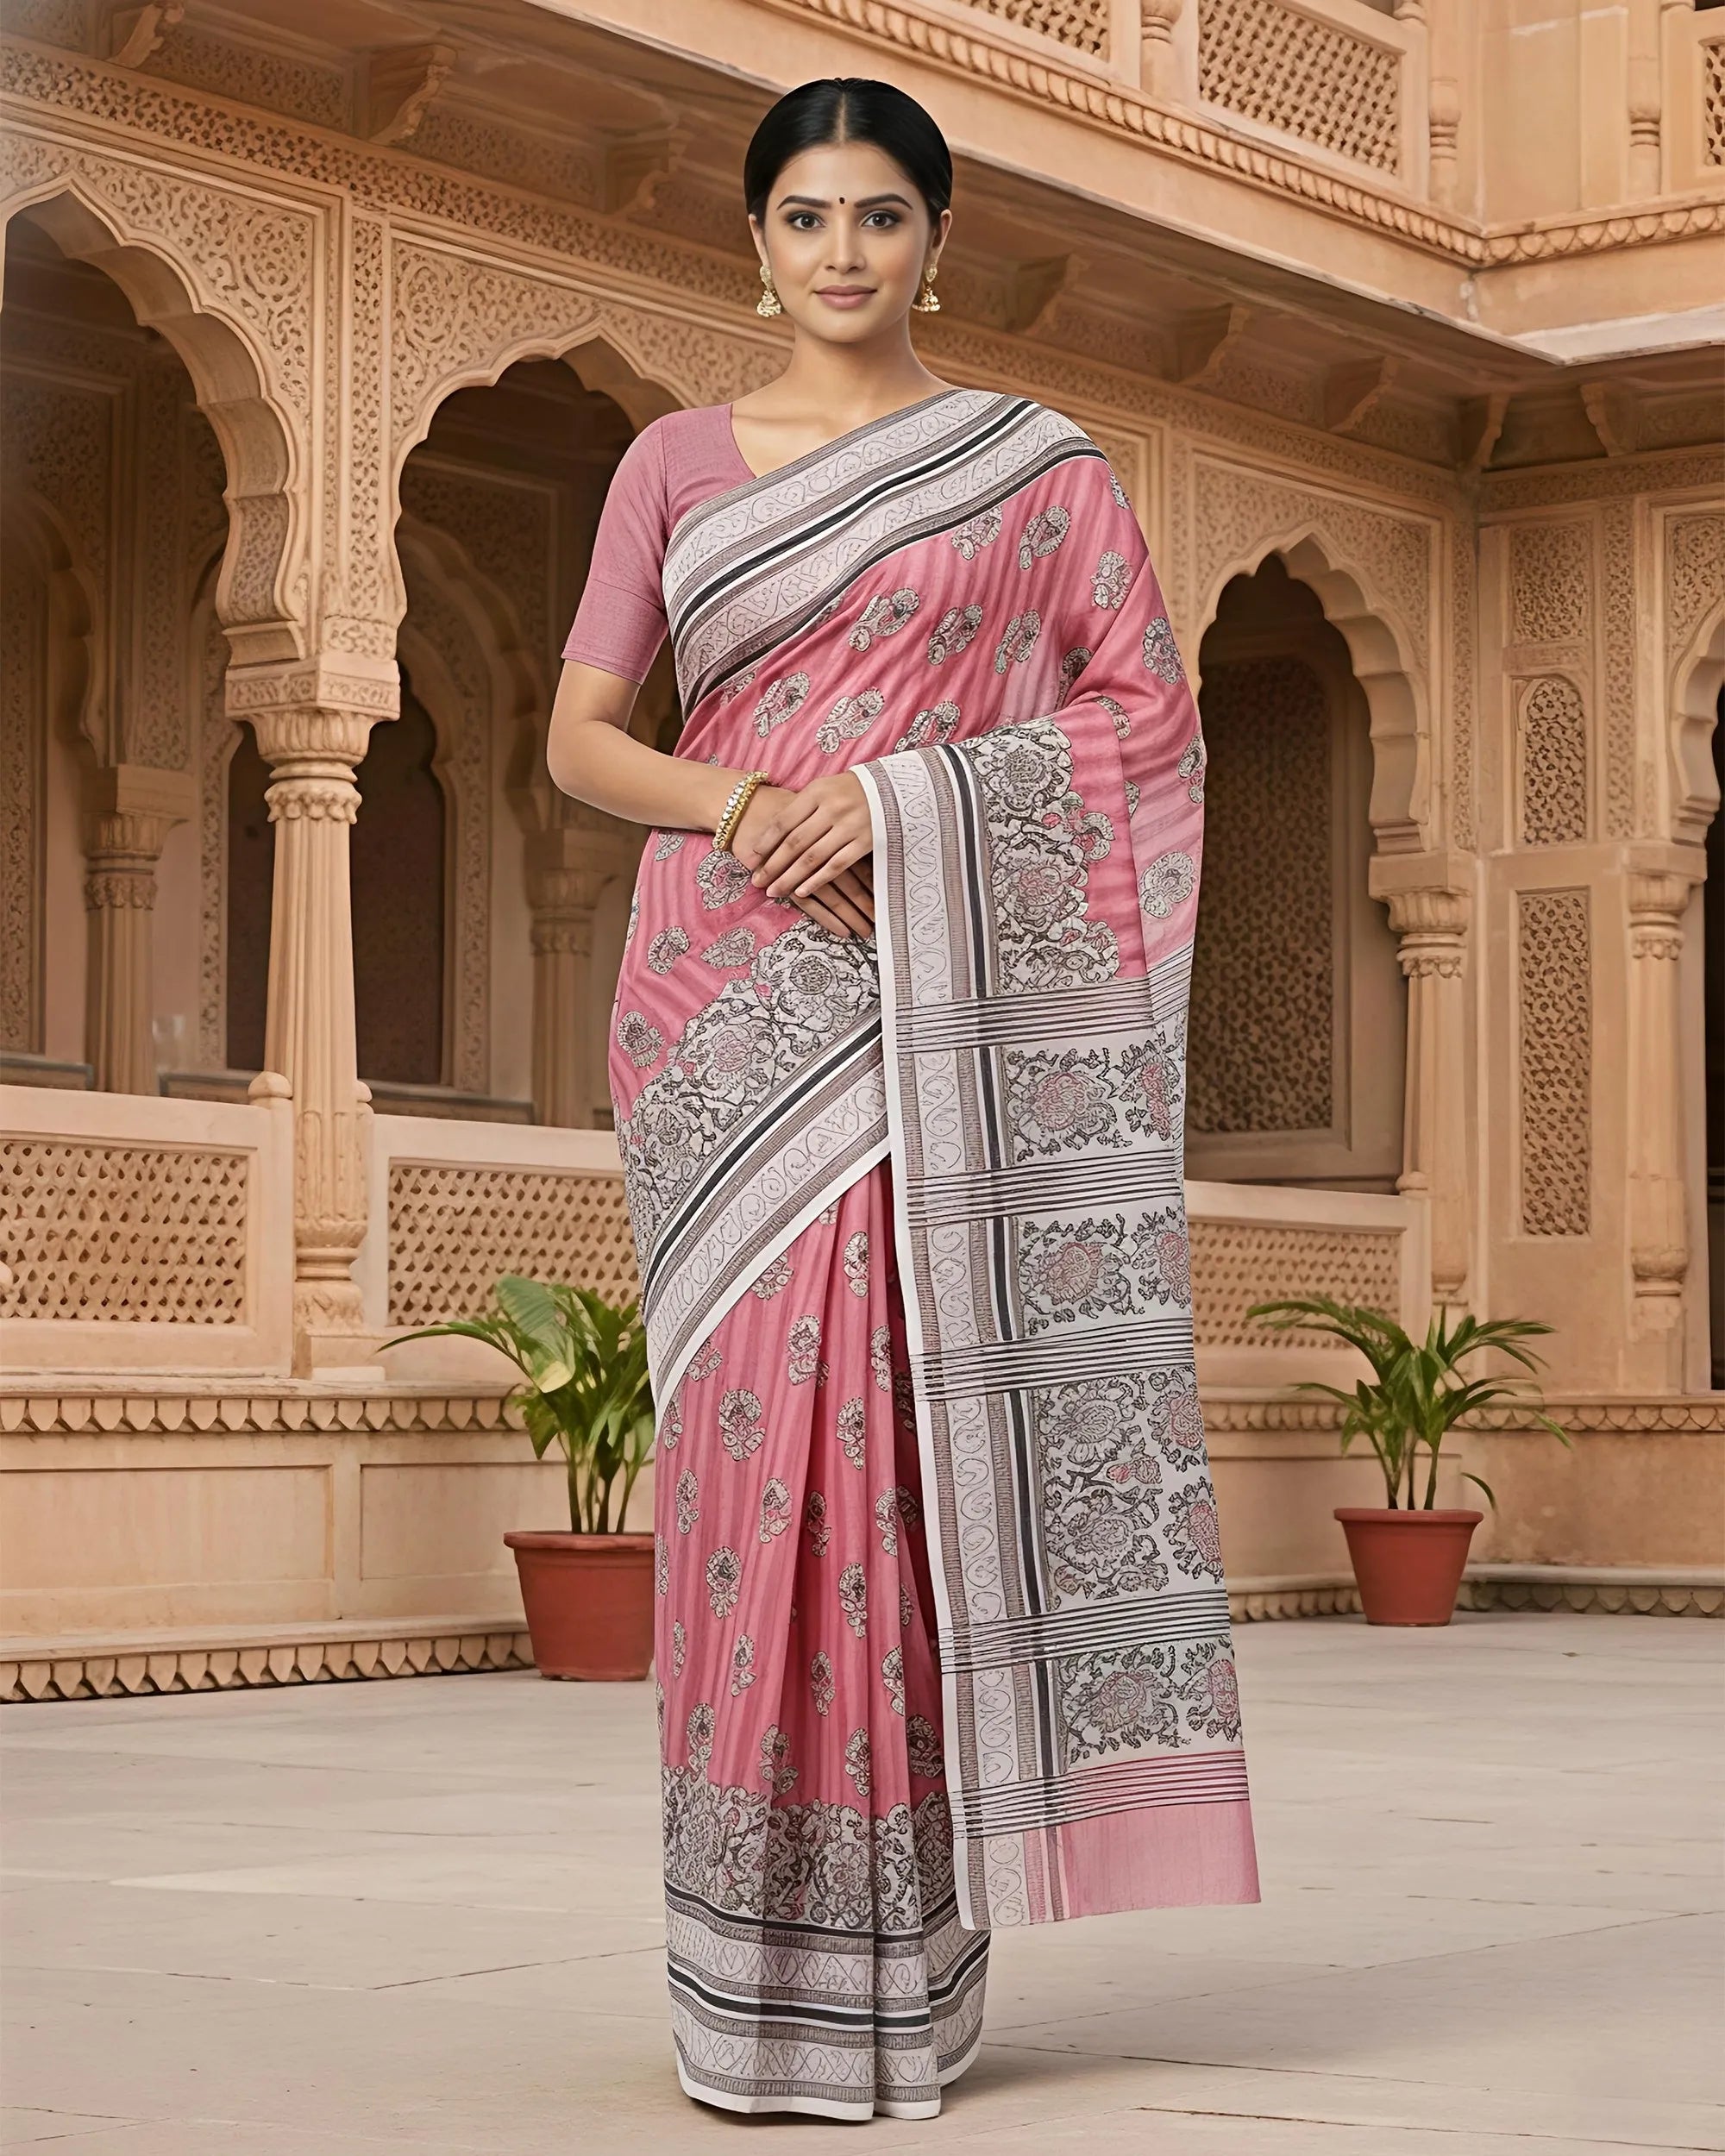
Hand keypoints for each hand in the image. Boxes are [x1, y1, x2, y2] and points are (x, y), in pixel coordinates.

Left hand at [735, 776, 875, 939]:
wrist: (895, 788)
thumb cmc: (852, 789)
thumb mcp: (826, 787)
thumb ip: (803, 806)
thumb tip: (773, 832)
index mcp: (817, 792)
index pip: (785, 820)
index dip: (766, 841)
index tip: (752, 857)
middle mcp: (831, 808)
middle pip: (794, 842)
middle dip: (773, 865)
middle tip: (757, 882)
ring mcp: (849, 826)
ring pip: (812, 857)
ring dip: (790, 877)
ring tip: (774, 891)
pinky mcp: (866, 842)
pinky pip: (836, 866)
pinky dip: (817, 880)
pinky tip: (802, 891)